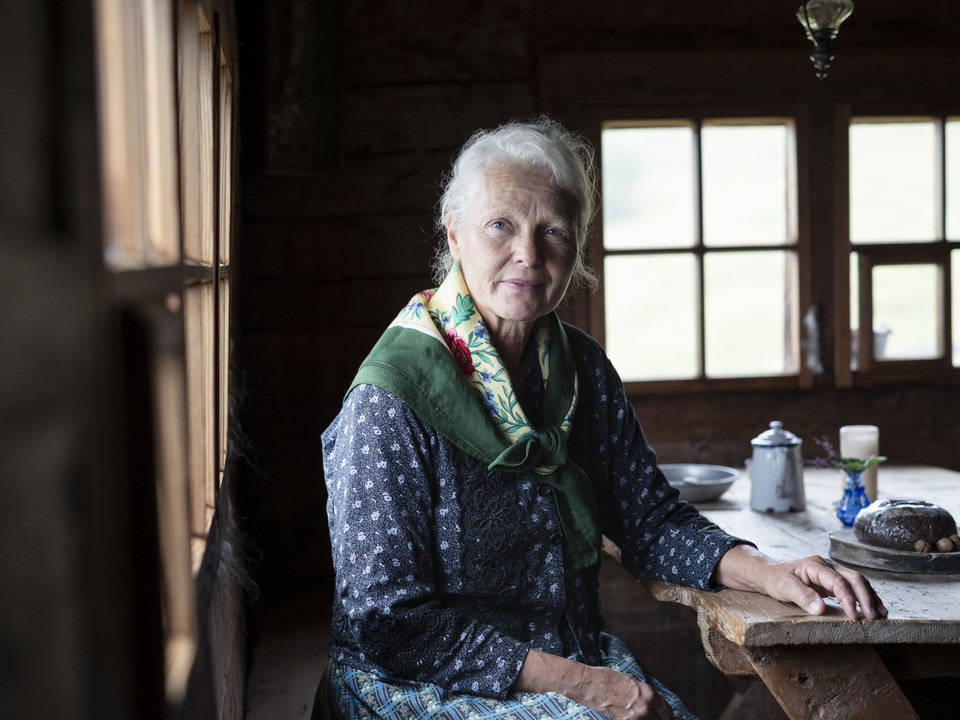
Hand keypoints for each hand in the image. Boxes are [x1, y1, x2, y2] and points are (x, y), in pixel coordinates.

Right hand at [515, 649, 673, 719]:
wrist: (588, 683)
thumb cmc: (606, 678)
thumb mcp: (629, 682)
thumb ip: (642, 694)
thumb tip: (649, 703)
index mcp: (649, 693)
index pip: (667, 712)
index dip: (665, 715)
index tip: (662, 716)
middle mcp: (645, 707)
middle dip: (656, 719)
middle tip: (651, 717)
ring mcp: (635, 717)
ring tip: (637, 716)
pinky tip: (629, 717)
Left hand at [761, 554, 887, 618]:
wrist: (770, 573)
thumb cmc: (776, 579)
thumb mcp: (784, 588)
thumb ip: (802, 596)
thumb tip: (820, 609)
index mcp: (815, 565)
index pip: (838, 582)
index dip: (848, 599)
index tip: (853, 616)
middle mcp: (827, 566)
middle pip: (853, 578)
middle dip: (865, 597)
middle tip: (872, 617)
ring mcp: (831, 571)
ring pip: (857, 581)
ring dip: (870, 597)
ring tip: (880, 614)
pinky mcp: (832, 580)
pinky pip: (853, 586)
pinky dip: (864, 596)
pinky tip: (873, 607)